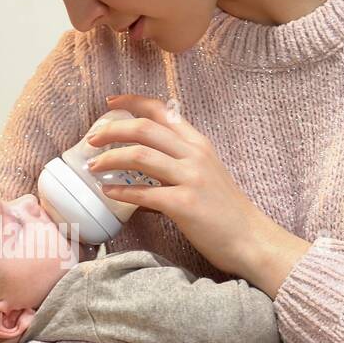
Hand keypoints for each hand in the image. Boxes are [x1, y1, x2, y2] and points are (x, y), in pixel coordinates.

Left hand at [88, 94, 310, 294]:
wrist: (252, 240)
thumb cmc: (226, 212)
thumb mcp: (206, 175)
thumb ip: (178, 163)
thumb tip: (141, 165)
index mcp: (198, 144)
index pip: (162, 110)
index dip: (133, 102)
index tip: (110, 103)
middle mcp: (194, 155)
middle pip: (144, 129)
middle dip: (112, 130)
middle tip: (91, 138)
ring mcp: (191, 178)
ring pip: (140, 155)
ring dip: (110, 159)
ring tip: (92, 166)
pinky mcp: (185, 204)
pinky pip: (144, 193)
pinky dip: (121, 192)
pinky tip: (108, 193)